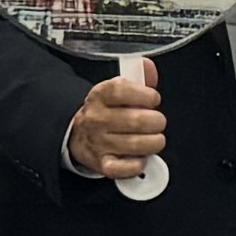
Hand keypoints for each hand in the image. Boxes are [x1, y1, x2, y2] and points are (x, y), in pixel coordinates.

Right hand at [66, 55, 169, 181]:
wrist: (77, 134)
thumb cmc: (106, 111)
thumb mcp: (117, 90)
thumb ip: (137, 78)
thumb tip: (148, 67)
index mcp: (99, 96)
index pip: (123, 90)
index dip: (146, 95)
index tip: (153, 99)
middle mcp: (96, 119)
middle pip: (137, 120)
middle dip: (157, 121)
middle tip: (157, 122)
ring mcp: (98, 142)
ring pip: (137, 144)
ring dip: (154, 142)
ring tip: (154, 139)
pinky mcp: (102, 163)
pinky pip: (125, 168)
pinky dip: (139, 164)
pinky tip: (141, 157)